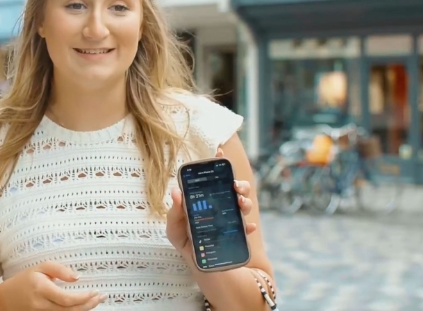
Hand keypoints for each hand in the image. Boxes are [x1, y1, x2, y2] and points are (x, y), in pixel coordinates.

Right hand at [0, 261, 106, 310]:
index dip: (84, 298)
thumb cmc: (23, 281)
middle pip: (71, 310)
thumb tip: (77, 277)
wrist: (4, 300)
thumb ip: (58, 269)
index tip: (96, 291)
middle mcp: (42, 305)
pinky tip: (82, 307)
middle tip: (101, 297)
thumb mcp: (39, 268)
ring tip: (96, 301)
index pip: (67, 299)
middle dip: (89, 305)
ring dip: (84, 310)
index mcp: (41, 289)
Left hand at [166, 149, 256, 265]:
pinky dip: (248, 226)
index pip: (210, 179)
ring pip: (244, 202)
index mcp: (203, 202)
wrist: (205, 271)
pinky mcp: (240, 235)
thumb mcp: (175, 231)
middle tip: (235, 186)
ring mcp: (231, 220)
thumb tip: (176, 192)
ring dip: (245, 200)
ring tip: (241, 205)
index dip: (216, 163)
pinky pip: (248, 227)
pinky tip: (247, 227)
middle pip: (232, 187)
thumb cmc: (188, 246)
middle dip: (238, 183)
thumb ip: (174, 214)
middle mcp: (219, 207)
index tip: (219, 151)